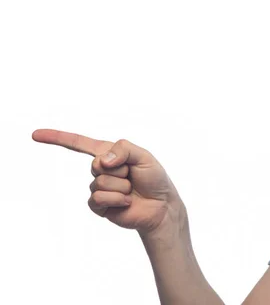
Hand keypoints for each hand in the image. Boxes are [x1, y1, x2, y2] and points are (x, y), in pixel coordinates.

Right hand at [32, 129, 184, 235]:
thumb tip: (101, 160)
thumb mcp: (144, 156)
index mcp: (109, 154)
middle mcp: (101, 170)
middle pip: (95, 164)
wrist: (161, 206)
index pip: (80, 143)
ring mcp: (99, 188)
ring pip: (99, 183)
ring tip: (131, 190)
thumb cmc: (154, 179)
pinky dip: (116, 200)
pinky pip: (98, 199)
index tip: (35, 135)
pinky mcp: (99, 206)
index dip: (57, 138)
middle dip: (120, 169)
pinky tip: (127, 202)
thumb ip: (123, 150)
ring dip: (121, 187)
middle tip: (133, 176)